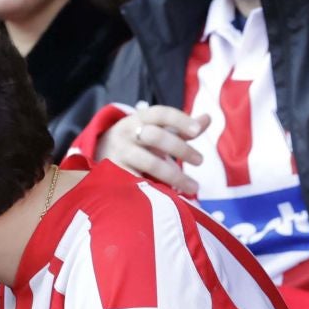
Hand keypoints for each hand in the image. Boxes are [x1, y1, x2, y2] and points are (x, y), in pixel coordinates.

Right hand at [93, 104, 211, 195]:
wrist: (100, 151)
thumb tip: (208, 118)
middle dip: (180, 149)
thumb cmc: (138, 140)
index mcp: (140, 118)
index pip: (160, 113)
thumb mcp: (156, 130)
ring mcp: (119, 154)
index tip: (197, 132)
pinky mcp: (114, 174)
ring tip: (193, 187)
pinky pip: (139, 182)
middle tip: (200, 160)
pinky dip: (157, 188)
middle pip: (156, 137)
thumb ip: (180, 127)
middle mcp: (127, 133)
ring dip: (174, 176)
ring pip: (149, 163)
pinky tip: (172, 195)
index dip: (179, 120)